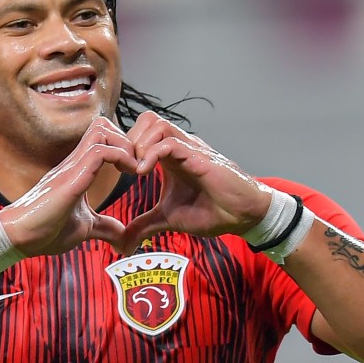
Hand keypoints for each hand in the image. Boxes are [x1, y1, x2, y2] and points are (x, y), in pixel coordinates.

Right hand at [0, 117, 137, 255]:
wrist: (19, 238)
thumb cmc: (45, 231)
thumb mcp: (84, 228)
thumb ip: (105, 228)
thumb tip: (123, 238)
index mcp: (79, 170)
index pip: (103, 138)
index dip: (125, 147)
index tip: (136, 170)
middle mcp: (75, 161)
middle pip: (103, 124)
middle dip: (128, 140)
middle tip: (138, 166)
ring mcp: (72, 166)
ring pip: (102, 129)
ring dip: (125, 146)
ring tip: (134, 170)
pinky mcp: (71, 177)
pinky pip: (100, 151)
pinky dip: (121, 157)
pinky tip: (128, 177)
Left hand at [122, 111, 271, 252]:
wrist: (243, 216)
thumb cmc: (213, 211)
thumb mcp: (169, 219)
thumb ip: (145, 225)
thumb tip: (124, 243)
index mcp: (169, 156)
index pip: (142, 132)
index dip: (126, 147)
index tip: (119, 171)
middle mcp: (179, 147)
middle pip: (147, 119)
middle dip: (129, 139)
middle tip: (125, 167)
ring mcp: (190, 149)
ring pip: (157, 123)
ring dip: (139, 144)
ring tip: (134, 170)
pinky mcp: (199, 157)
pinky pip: (170, 142)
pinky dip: (151, 153)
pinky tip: (144, 173)